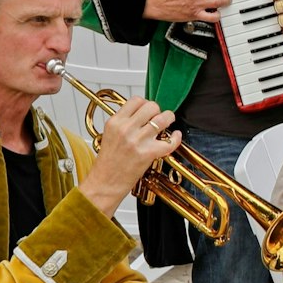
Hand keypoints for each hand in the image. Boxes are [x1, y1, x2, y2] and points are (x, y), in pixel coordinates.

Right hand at [80, 97, 180, 216]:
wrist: (105, 182)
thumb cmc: (108, 162)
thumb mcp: (109, 135)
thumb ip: (124, 122)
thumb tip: (142, 113)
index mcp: (115, 122)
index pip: (136, 100)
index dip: (145, 103)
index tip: (148, 110)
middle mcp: (126, 128)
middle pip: (151, 106)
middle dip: (158, 110)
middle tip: (158, 117)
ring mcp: (138, 140)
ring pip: (163, 119)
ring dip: (169, 119)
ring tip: (168, 123)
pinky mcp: (148, 153)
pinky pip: (170, 141)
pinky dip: (176, 138)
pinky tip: (175, 136)